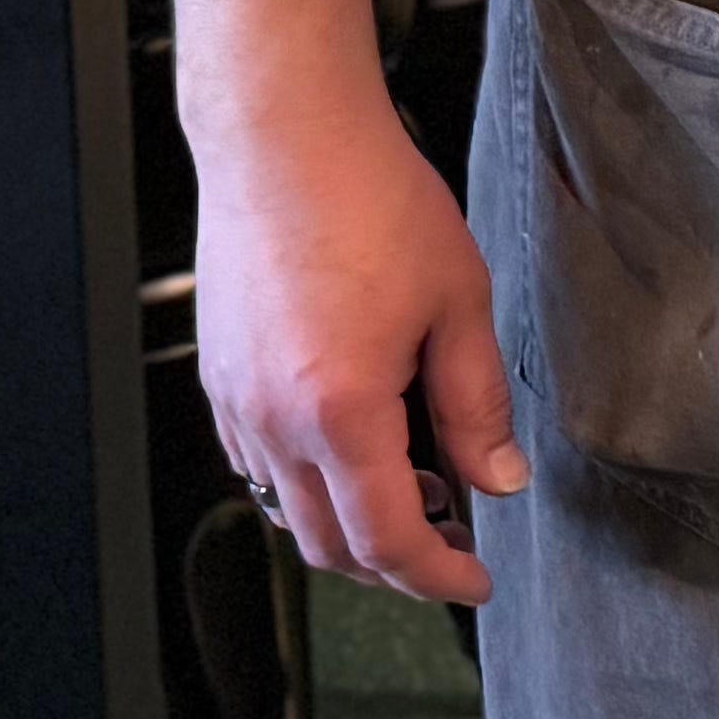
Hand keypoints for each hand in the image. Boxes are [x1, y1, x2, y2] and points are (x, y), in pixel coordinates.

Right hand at [186, 83, 527, 601]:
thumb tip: (500, 480)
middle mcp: (274, 422)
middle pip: (330, 546)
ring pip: (289, 510)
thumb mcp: (458, 301)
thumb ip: (478, 405)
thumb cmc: (372, 199)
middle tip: (455, 540)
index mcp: (340, 412)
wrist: (286, 136)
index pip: (390, 540)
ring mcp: (236, 403)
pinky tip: (356, 442)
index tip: (475, 582)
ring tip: (418, 482)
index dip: (439, 576)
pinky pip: (258, 464)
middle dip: (397, 563)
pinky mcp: (219, 378)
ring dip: (349, 523)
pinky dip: (307, 481)